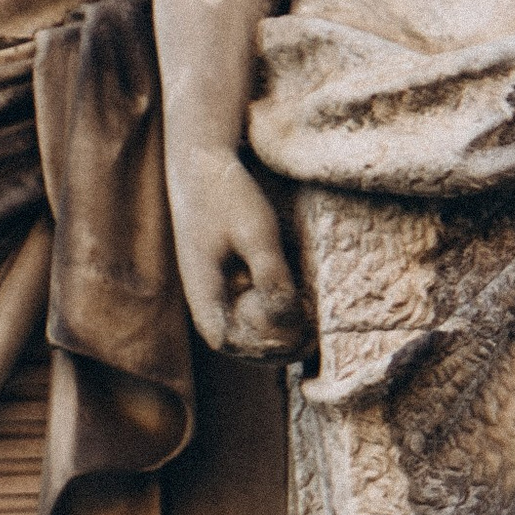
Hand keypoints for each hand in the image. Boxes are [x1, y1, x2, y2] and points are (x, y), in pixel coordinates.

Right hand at [168, 150, 310, 359]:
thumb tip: (290, 316)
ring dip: (277, 337)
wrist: (205, 165)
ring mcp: (217, 291)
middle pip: (238, 346)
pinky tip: (302, 309)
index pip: (225, 341)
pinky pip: (251, 313)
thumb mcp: (256, 233)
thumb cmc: (228, 196)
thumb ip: (271, 274)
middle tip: (312, 339)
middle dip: (275, 349)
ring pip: (246, 333)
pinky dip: (275, 318)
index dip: (259, 347)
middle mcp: (206, 297)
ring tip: (311, 329)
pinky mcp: (230, 282)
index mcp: (202, 290)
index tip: (294, 334)